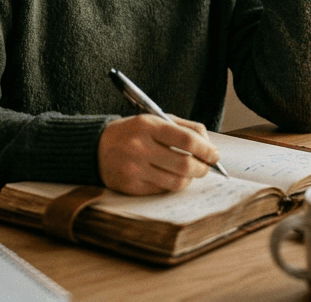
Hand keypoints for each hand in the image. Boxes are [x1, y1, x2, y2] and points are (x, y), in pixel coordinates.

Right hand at [98, 114, 220, 194]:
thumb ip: (184, 128)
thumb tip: (210, 146)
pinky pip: (162, 190)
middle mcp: (139, 147)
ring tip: (190, 172)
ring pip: (177, 182)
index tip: (215, 154)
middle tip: (206, 166)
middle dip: (202, 168)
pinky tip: (170, 176)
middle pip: (185, 164)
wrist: (96, 147)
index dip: (206, 149)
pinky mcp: (131, 187)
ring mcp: (134, 169)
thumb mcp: (155, 120)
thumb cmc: (133, 132)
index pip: (187, 140)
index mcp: (147, 125)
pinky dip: (172, 184)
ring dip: (190, 178)